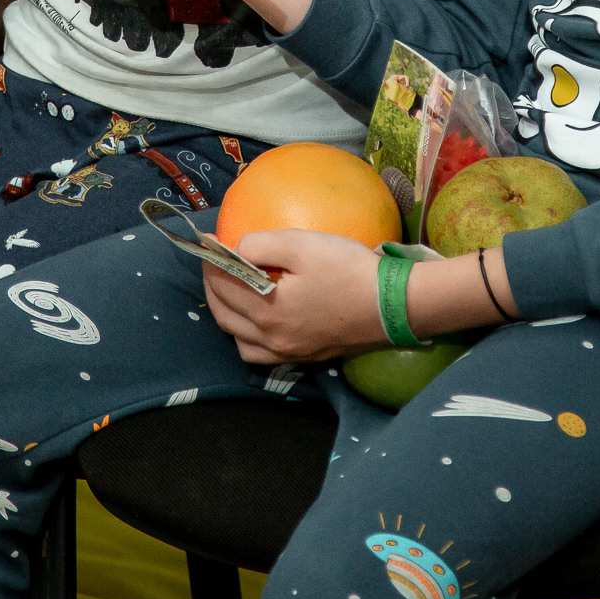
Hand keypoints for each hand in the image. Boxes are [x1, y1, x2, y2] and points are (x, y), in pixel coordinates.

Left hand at [201, 229, 386, 363]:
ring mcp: (289, 352)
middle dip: (212, 287)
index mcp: (268, 311)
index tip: (207, 243)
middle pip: (225, 314)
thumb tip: (232, 250)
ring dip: (226, 314)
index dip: (211, 261)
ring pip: (239, 340)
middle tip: (213, 263)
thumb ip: (259, 245)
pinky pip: (260, 354)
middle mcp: (272, 339)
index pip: (224, 284)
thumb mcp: (302, 245)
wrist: (393, 305)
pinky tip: (255, 322)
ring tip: (229, 291)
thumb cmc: (347, 270)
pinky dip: (247, 338)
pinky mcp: (305, 356)